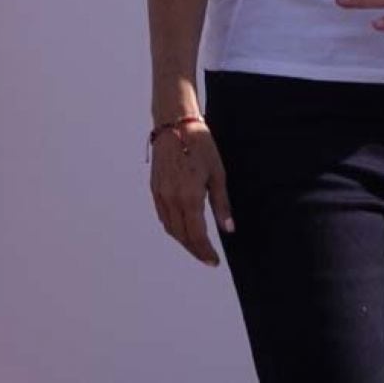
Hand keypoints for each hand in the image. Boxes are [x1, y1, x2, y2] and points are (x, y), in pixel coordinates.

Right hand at [148, 118, 232, 266]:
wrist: (175, 124)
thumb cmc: (200, 144)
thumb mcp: (217, 174)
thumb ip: (222, 204)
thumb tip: (228, 229)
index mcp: (189, 197)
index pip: (197, 235)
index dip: (205, 252)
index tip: (214, 261)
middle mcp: (172, 199)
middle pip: (182, 236)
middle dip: (195, 250)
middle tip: (207, 257)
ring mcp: (160, 194)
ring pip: (171, 228)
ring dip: (183, 241)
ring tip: (197, 246)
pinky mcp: (155, 188)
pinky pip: (163, 216)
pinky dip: (173, 227)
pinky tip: (183, 227)